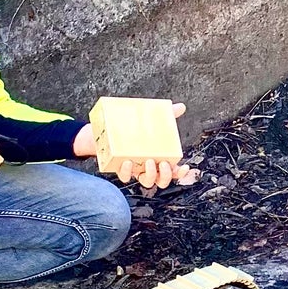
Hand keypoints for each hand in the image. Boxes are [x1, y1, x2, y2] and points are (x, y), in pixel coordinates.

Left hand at [73, 103, 197, 191]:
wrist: (103, 131)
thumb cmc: (130, 128)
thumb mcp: (150, 120)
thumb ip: (167, 115)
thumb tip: (181, 107)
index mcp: (158, 157)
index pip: (173, 171)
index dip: (180, 173)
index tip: (184, 167)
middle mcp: (147, 166)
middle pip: (161, 181)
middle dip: (165, 175)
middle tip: (162, 163)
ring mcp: (135, 168)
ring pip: (147, 182)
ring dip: (151, 175)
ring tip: (148, 161)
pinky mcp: (120, 167)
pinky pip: (125, 176)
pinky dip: (128, 172)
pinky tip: (128, 161)